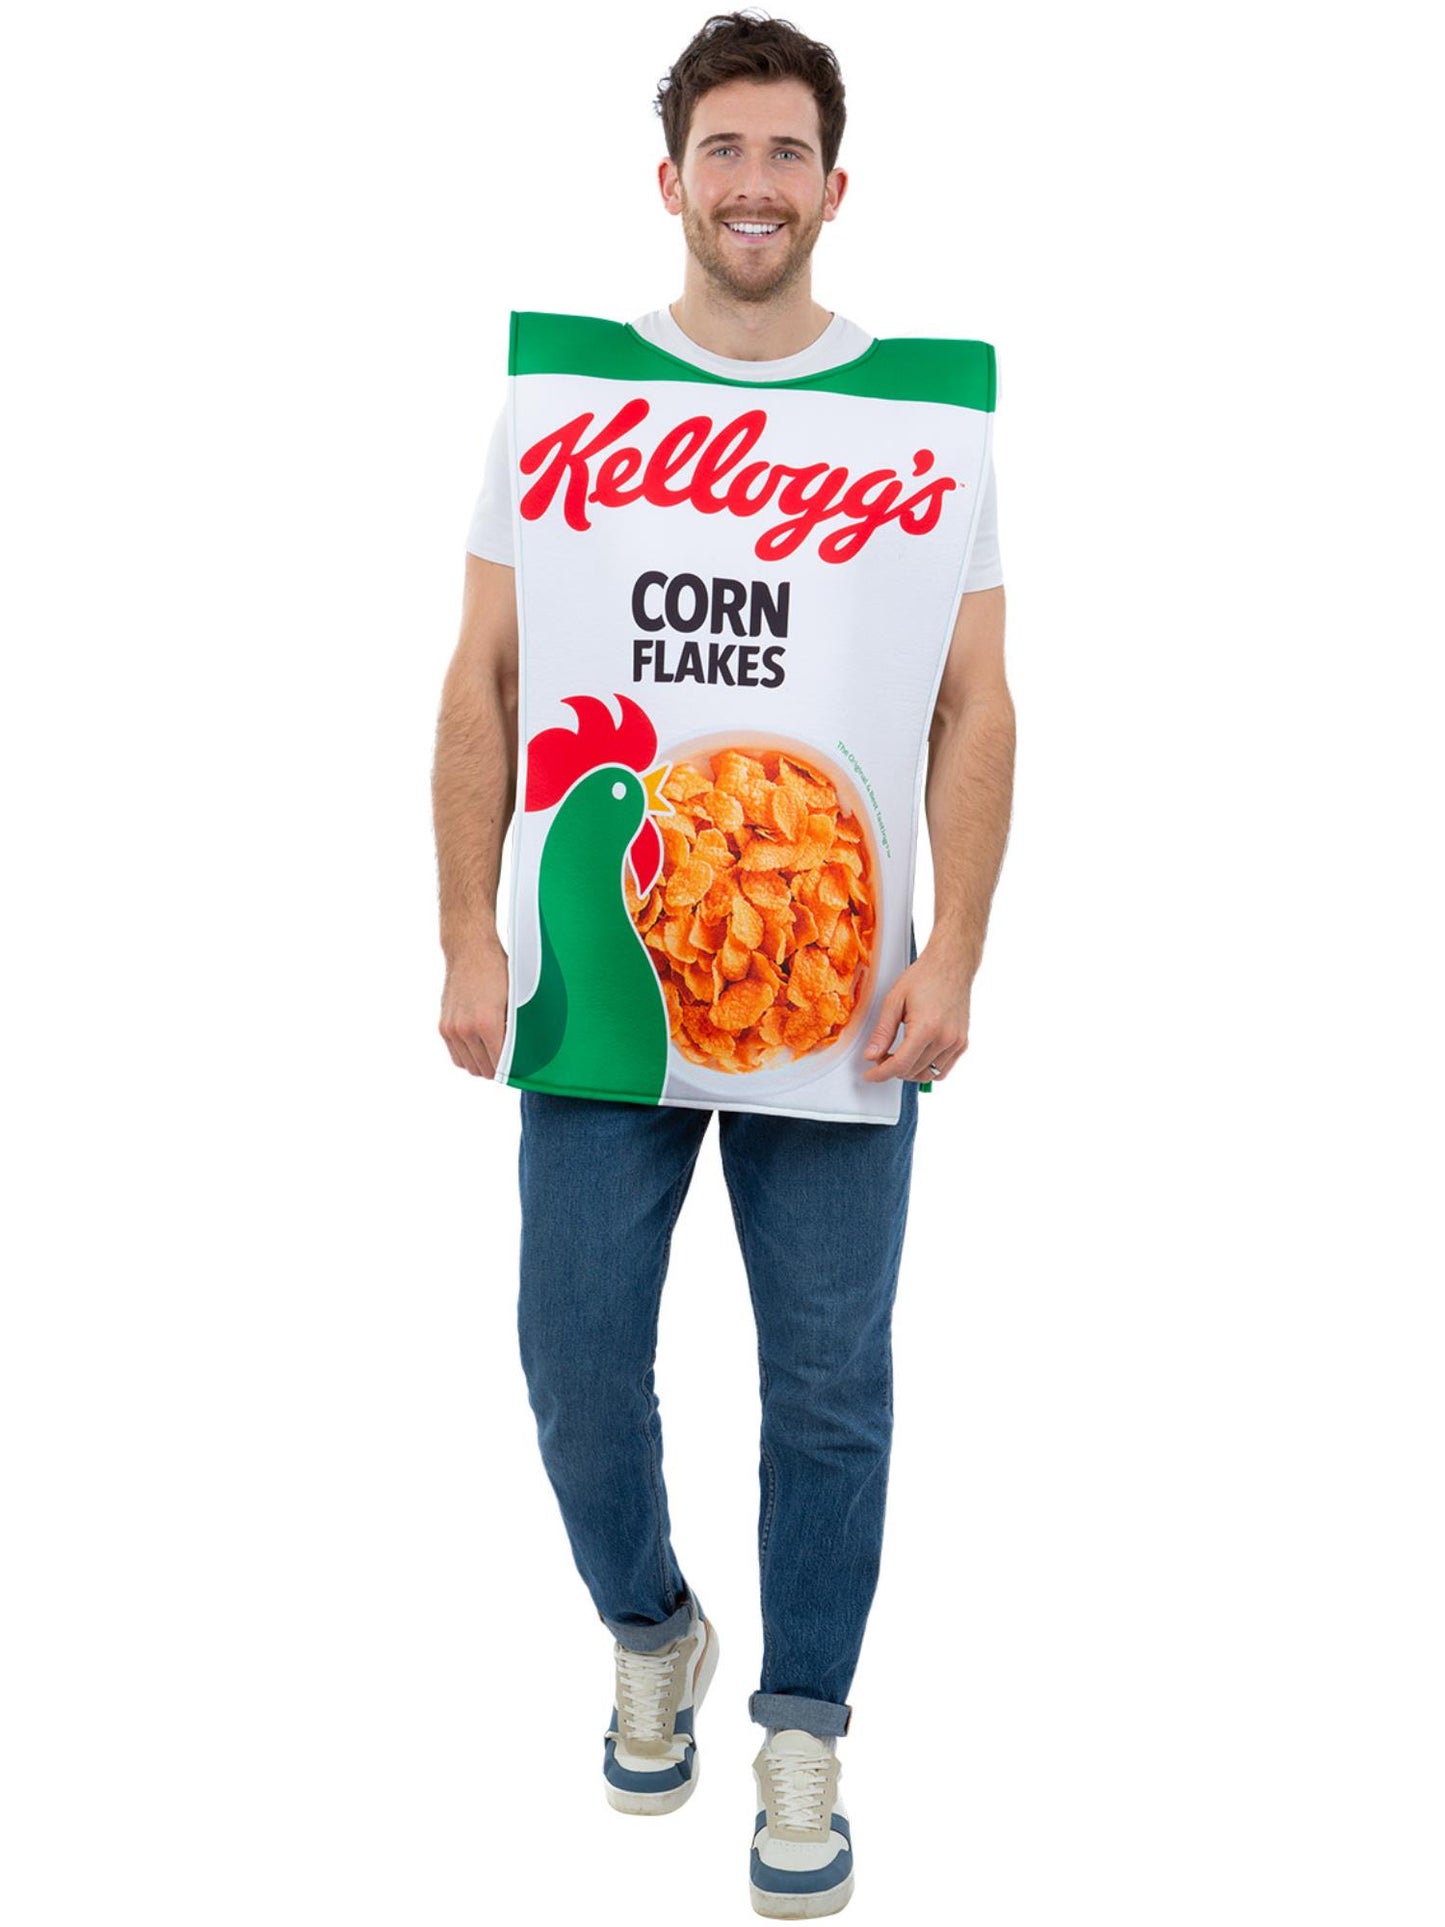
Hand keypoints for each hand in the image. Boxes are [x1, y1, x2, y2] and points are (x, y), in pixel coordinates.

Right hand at [439, 937, 509, 1077]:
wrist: (469, 951)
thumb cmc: (497, 971)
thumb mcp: (515, 998)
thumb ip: (516, 1028)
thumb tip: (523, 1051)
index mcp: (487, 1024)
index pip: (501, 1064)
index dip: (512, 1069)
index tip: (521, 1068)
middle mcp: (465, 1030)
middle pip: (484, 1070)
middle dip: (499, 1068)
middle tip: (510, 1061)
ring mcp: (451, 1029)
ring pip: (469, 1066)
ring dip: (482, 1065)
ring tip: (495, 1054)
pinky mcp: (443, 1026)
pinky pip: (456, 1056)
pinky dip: (468, 1057)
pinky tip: (480, 1048)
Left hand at [860, 943, 972, 1082]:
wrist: (951, 964)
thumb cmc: (924, 976)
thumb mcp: (894, 1000)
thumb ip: (882, 1032)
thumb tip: (871, 1055)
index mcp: (926, 1028)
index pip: (900, 1064)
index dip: (881, 1073)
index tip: (870, 1075)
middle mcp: (945, 1038)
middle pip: (912, 1071)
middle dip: (892, 1069)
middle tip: (880, 1056)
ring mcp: (957, 1042)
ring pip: (928, 1075)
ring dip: (909, 1071)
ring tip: (897, 1055)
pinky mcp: (963, 1043)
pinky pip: (942, 1070)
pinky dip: (927, 1069)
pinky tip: (916, 1056)